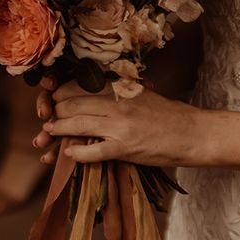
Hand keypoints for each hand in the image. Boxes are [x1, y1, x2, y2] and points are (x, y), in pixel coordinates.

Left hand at [36, 80, 203, 166]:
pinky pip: (92, 151)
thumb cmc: (168, 114)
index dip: (61, 94)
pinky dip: (77, 153)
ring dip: (58, 130)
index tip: (54, 99)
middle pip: (73, 105)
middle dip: (55, 112)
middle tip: (48, 118)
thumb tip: (91, 93)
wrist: (192, 133)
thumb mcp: (140, 93)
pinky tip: (70, 154)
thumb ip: (117, 91)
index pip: (79, 86)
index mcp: (120, 87)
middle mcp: (117, 102)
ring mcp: (120, 125)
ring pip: (77, 125)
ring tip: (50, 133)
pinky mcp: (124, 147)